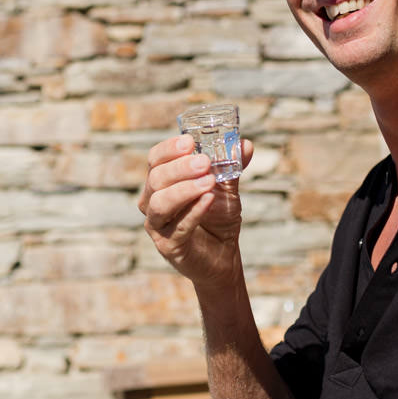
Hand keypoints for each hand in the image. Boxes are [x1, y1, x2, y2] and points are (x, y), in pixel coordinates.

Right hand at [138, 134, 253, 289]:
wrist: (223, 257)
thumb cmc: (218, 218)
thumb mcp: (226, 189)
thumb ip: (231, 167)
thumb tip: (245, 144)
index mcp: (161, 182)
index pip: (155, 159)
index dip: (169, 149)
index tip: (190, 141)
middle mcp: (152, 202)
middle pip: (156, 178)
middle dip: (180, 168)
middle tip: (204, 162)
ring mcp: (157, 226)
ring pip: (160, 203)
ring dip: (184, 189)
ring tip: (209, 181)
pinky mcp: (168, 247)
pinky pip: (178, 227)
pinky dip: (194, 211)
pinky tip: (209, 200)